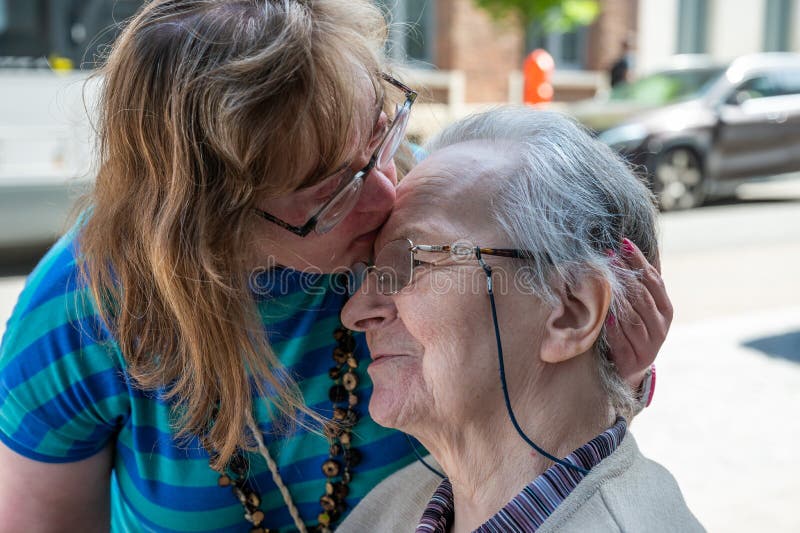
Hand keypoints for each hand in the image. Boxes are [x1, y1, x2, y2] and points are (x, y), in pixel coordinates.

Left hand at [606, 238, 672, 389]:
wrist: (632, 367)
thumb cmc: (634, 330)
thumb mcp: (641, 308)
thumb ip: (639, 285)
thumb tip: (628, 249)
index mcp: (666, 309)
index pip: (654, 280)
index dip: (639, 260)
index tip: (623, 243)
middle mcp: (661, 325)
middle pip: (643, 295)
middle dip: (625, 274)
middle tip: (608, 256)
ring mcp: (650, 343)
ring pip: (634, 317)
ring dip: (618, 297)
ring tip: (604, 278)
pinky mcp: (635, 358)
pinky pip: (622, 339)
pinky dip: (615, 328)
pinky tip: (606, 316)